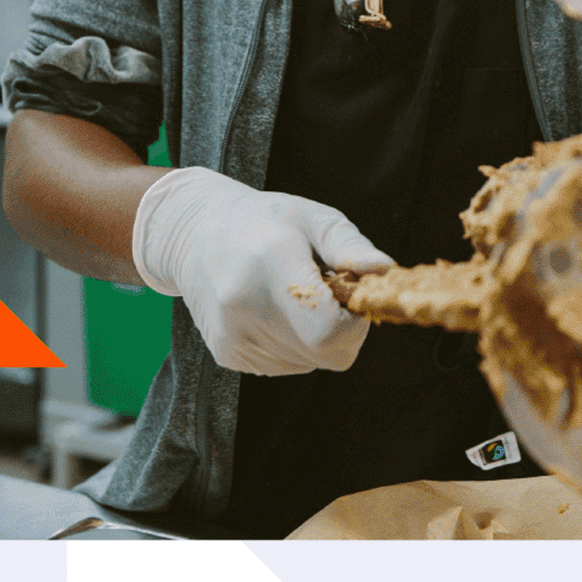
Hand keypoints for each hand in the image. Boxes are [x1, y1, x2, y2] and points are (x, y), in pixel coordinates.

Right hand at [132, 167, 395, 373]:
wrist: (196, 233)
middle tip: (327, 290)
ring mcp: (232, 336)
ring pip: (309, 362)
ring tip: (293, 293)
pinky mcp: (226, 354)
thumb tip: (385, 272)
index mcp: (271, 265)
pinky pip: (286, 364)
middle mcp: (245, 307)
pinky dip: (294, 342)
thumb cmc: (265, 220)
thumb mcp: (312, 216)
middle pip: (324, 352)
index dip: (354, 323)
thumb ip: (349, 247)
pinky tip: (275, 308)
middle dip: (341, 328)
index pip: (327, 331)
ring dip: (316, 335)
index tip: (353, 296)